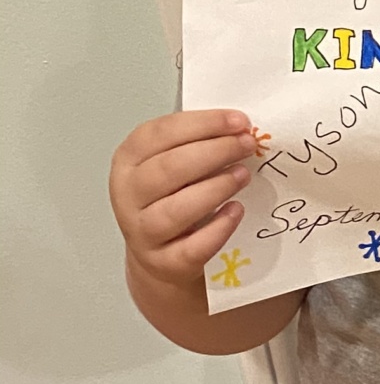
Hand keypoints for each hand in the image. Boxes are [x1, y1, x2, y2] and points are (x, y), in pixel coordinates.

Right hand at [110, 108, 259, 287]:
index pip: (160, 133)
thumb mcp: (173, 163)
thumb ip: (198, 143)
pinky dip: (218, 228)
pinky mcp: (164, 262)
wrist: (161, 255)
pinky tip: (236, 211)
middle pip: (168, 168)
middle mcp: (128, 195)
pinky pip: (193, 247)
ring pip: (176, 209)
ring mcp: (143, 232)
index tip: (240, 121)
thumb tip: (240, 128)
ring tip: (243, 175)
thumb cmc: (171, 198)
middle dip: (215, 152)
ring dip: (216, 188)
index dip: (203, 124)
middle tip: (248, 145)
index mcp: (128, 160)